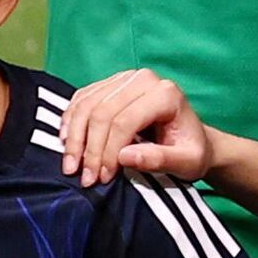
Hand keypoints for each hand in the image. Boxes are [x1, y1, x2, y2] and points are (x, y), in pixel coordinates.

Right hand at [60, 68, 210, 187]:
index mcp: (166, 94)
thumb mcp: (186, 163)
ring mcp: (124, 79)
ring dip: (74, 138)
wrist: (190, 139)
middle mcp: (143, 80)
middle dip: (89, 148)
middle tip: (85, 177)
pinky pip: (81, 99)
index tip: (103, 178)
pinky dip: (70, 122)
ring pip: (86, 105)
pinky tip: (67, 143)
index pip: (124, 122)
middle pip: (102, 113)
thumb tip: (124, 157)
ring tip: (71, 166)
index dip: (108, 152)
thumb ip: (159, 160)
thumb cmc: (190, 152)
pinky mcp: (110, 84)